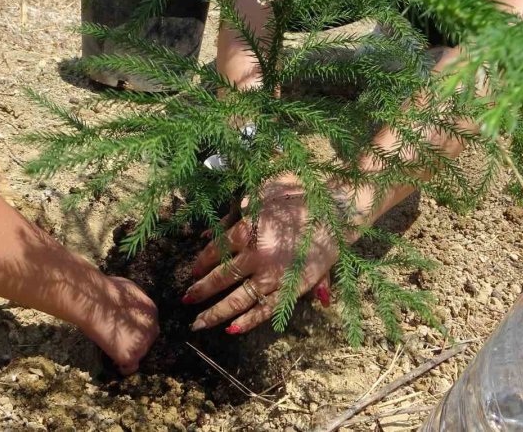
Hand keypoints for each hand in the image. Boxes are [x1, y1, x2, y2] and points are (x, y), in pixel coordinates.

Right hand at [83, 276, 158, 374]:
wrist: (97, 302)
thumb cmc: (106, 291)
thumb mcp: (127, 289)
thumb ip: (133, 301)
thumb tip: (127, 304)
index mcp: (151, 311)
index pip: (148, 326)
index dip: (137, 330)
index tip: (126, 332)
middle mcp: (152, 328)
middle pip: (147, 341)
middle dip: (136, 342)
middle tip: (120, 343)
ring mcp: (143, 343)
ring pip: (139, 354)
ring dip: (129, 354)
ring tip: (114, 353)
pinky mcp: (131, 355)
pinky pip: (129, 367)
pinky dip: (123, 368)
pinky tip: (114, 363)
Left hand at [183, 175, 336, 333]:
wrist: (337, 212)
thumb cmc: (299, 196)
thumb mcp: (263, 192)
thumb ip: (237, 210)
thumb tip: (210, 233)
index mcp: (247, 230)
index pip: (216, 252)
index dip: (201, 263)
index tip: (193, 271)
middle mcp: (257, 256)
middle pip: (221, 278)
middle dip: (200, 290)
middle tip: (185, 299)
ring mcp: (274, 276)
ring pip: (238, 300)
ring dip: (215, 313)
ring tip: (197, 324)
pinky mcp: (291, 289)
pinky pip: (266, 309)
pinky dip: (248, 321)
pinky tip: (231, 329)